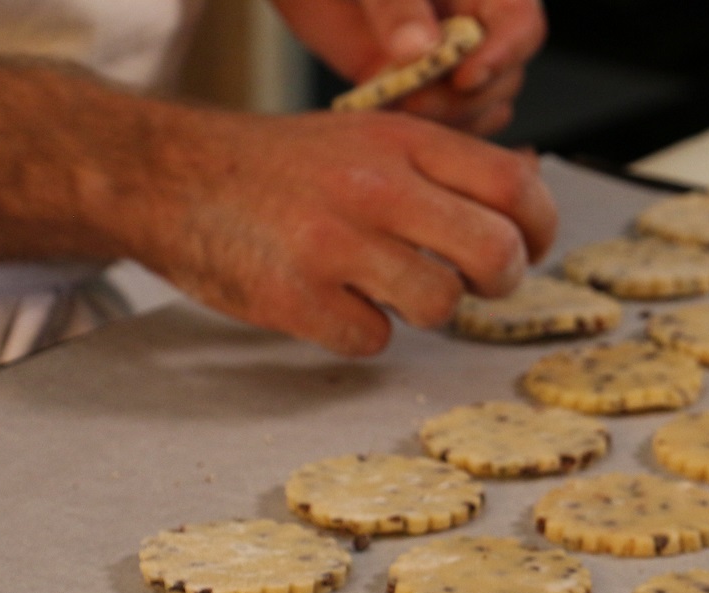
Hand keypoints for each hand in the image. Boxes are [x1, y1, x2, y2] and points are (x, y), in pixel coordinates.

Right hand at [131, 106, 557, 355]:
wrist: (168, 175)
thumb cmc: (280, 166)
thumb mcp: (369, 137)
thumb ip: (446, 163)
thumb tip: (531, 181)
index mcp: (402, 140)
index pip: (515, 188)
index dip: (540, 229)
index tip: (530, 246)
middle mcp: (375, 185)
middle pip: (496, 254)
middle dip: (499, 280)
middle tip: (475, 283)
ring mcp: (334, 243)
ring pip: (440, 305)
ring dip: (426, 310)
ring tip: (389, 286)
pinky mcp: (296, 297)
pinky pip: (372, 339)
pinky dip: (362, 332)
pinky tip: (336, 303)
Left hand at [275, 0, 545, 134]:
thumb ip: (397, 4)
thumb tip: (420, 48)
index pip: (521, 25)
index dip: (502, 56)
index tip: (464, 77)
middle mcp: (477, 32)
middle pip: (504, 81)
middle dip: (462, 99)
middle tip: (415, 97)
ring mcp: (452, 68)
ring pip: (479, 113)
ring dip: (443, 121)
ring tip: (396, 106)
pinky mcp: (422, 94)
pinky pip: (442, 127)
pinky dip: (418, 131)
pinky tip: (387, 116)